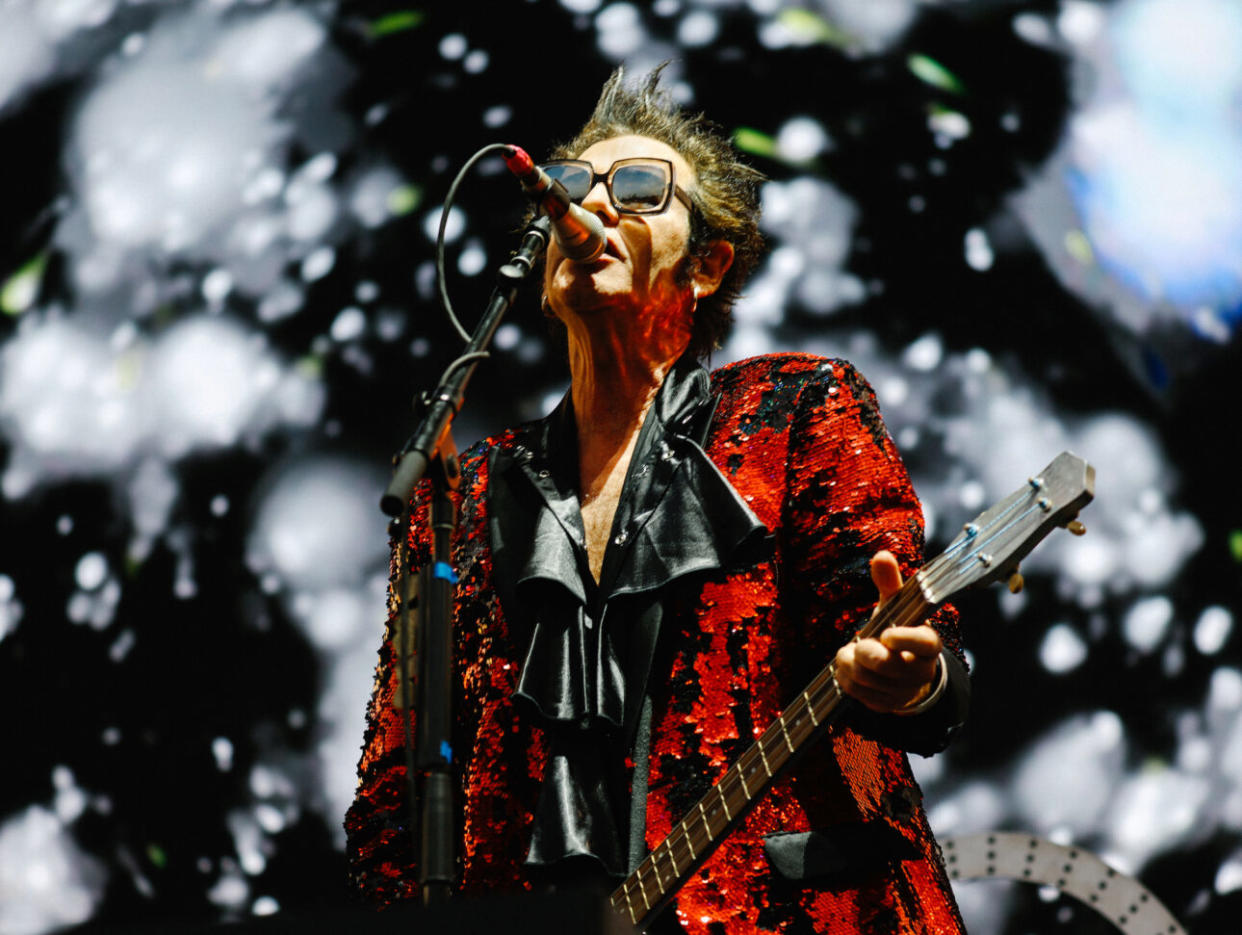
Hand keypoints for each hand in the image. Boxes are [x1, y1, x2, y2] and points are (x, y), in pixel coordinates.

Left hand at [833, 550, 942, 713]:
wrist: (902, 671)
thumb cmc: (897, 630)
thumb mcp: (895, 607)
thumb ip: (889, 583)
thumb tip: (882, 555)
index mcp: (928, 644)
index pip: (924, 643)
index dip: (904, 639)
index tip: (885, 633)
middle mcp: (920, 671)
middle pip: (887, 665)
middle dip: (864, 652)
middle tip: (857, 643)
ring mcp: (903, 691)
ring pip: (867, 679)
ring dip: (849, 663)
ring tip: (849, 653)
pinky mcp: (886, 704)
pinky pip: (857, 693)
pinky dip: (846, 679)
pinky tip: (849, 668)